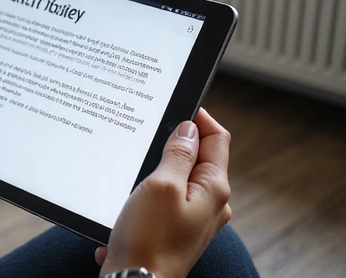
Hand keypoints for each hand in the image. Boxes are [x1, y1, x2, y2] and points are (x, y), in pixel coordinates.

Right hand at [97, 108, 231, 277]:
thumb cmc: (148, 240)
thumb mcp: (161, 185)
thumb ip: (178, 153)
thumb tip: (189, 128)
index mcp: (213, 189)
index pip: (217, 138)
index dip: (199, 118)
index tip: (178, 104)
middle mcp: (210, 204)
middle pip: (198, 158)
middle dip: (173, 144)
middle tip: (147, 136)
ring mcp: (194, 219)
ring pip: (178, 179)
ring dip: (156, 171)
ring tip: (133, 174)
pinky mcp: (175, 231)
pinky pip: (164, 201)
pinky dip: (146, 197)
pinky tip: (128, 206)